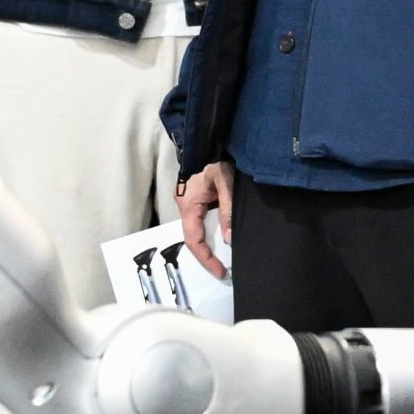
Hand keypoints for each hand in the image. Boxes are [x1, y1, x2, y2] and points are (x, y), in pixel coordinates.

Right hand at [180, 159, 237, 278]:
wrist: (210, 143)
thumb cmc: (217, 160)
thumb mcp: (226, 183)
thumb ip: (227, 210)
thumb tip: (229, 237)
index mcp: (188, 205)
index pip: (193, 240)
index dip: (206, 257)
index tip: (220, 270)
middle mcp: (185, 207)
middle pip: (192, 239)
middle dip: (206, 256)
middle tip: (222, 269)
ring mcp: (189, 204)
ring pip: (196, 232)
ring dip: (207, 246)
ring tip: (221, 259)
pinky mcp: (196, 201)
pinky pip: (200, 223)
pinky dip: (210, 234)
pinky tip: (220, 239)